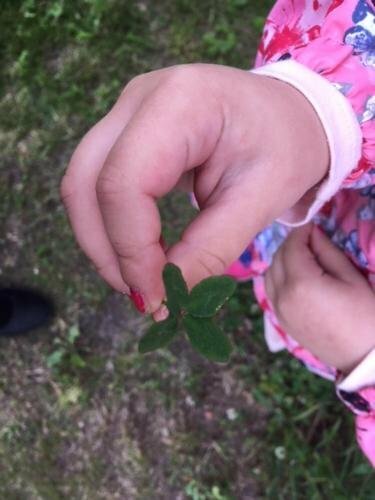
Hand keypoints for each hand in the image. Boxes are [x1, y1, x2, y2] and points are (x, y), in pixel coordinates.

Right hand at [61, 63, 328, 316]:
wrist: (290, 114)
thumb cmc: (287, 146)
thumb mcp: (262, 199)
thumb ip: (212, 248)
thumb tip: (168, 295)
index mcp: (181, 102)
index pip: (125, 182)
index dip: (131, 249)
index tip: (158, 297)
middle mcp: (140, 99)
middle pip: (86, 183)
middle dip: (109, 251)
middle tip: (146, 297)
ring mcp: (127, 113)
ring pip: (82, 186)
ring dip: (105, 243)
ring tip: (144, 283)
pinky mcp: (126, 133)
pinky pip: (98, 185)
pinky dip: (112, 228)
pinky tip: (141, 257)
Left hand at [265, 224, 374, 372]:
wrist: (362, 356)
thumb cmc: (364, 315)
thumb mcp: (350, 277)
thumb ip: (327, 251)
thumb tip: (312, 232)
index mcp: (301, 283)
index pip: (292, 246)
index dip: (302, 231)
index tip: (313, 224)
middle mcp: (282, 295)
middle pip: (278, 257)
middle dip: (292, 244)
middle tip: (311, 239)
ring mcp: (278, 309)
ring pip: (269, 272)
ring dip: (282, 259)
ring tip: (303, 256)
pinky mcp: (280, 319)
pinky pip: (270, 290)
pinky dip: (277, 276)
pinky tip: (295, 275)